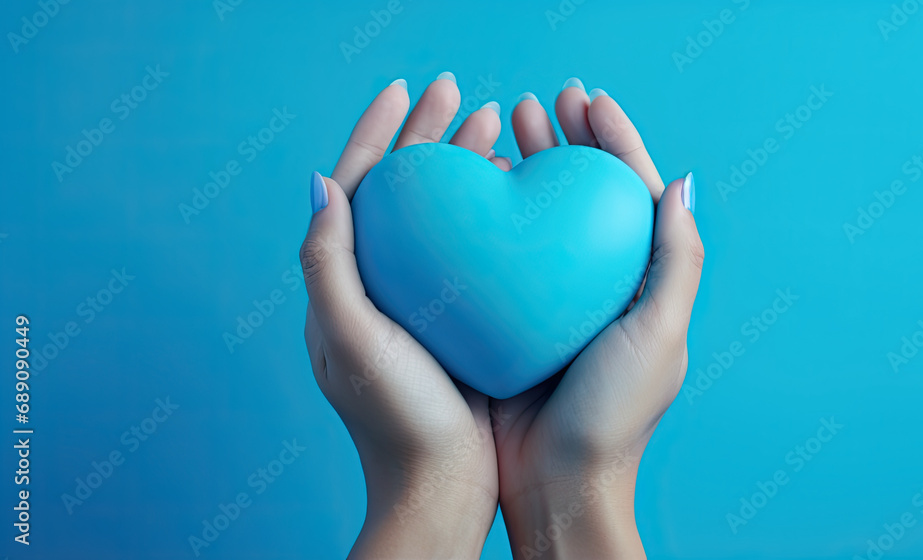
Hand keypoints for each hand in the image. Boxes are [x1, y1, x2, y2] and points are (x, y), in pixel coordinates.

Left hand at [299, 74, 510, 558]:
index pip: (355, 188)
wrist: (441, 488)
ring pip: (439, 215)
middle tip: (464, 95)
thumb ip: (327, 262)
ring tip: (496, 128)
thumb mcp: (352, 339)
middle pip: (401, 191)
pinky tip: (516, 196)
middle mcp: (377, 285)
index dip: (376, 132)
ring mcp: (418, 301)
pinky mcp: (456, 320)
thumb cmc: (397, 420)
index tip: (405, 88)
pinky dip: (488, 215)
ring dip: (462, 168)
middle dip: (427, 138)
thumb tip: (320, 182)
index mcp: (343, 282)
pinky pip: (469, 250)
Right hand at [493, 80, 703, 558]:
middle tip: (539, 102)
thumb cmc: (613, 415)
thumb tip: (683, 183)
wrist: (556, 485)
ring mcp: (553, 301)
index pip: (634, 193)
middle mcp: (598, 285)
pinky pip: (502, 255)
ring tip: (505, 127)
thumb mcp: (658, 333)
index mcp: (642, 282)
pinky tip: (472, 190)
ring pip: (541, 217)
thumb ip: (677, 259)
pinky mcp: (512, 319)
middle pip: (584, 196)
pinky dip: (492, 217)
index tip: (588, 99)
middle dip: (567, 143)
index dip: (616, 140)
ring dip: (528, 168)